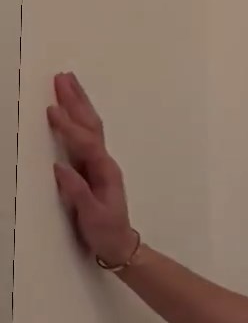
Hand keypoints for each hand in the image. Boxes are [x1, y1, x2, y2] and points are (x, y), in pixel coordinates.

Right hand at [47, 71, 135, 265]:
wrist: (121, 245)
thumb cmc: (106, 232)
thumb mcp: (91, 216)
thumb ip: (77, 192)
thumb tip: (60, 168)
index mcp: (105, 172)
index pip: (85, 143)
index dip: (68, 127)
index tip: (52, 111)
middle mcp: (105, 163)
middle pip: (91, 125)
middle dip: (76, 101)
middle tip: (62, 77)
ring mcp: (100, 163)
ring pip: (90, 127)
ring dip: (78, 104)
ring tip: (67, 82)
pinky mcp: (93, 167)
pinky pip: (85, 136)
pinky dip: (78, 119)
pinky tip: (72, 109)